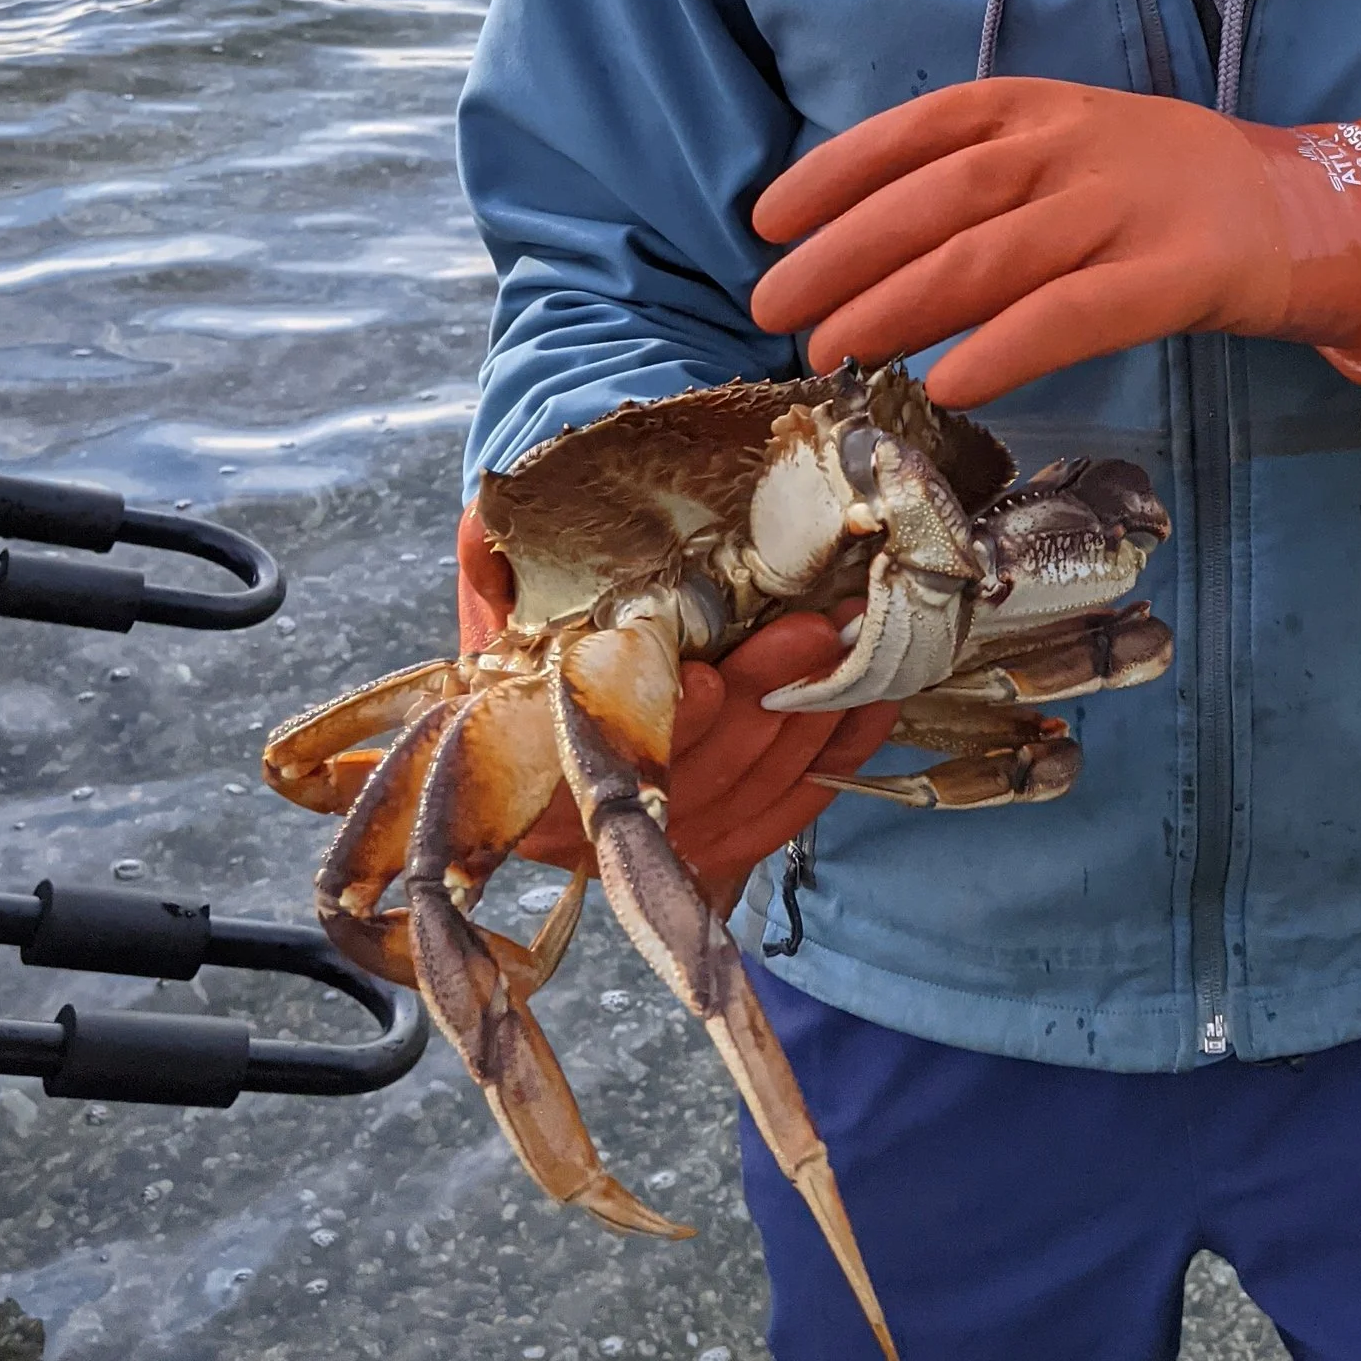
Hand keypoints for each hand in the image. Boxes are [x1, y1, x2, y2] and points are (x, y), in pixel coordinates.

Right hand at [454, 512, 899, 909]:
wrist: (550, 742)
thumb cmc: (526, 672)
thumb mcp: (495, 626)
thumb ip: (490, 576)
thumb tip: (483, 518)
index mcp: (548, 773)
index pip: (619, 751)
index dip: (668, 720)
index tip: (708, 676)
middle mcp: (613, 823)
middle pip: (708, 767)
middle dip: (768, 693)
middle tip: (818, 628)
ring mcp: (679, 838)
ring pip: (761, 785)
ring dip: (816, 714)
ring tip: (856, 642)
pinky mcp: (732, 841)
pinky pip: (798, 804)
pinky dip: (841, 754)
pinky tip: (876, 701)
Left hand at [750, 79, 1360, 415]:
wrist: (1313, 211)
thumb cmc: (1166, 193)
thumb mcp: (1073, 151)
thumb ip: (985, 180)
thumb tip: (861, 238)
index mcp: (1043, 105)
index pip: (922, 127)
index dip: (837, 170)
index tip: (766, 217)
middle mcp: (1077, 144)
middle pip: (939, 197)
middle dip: (844, 251)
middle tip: (773, 305)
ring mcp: (1128, 207)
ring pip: (991, 255)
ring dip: (897, 303)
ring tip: (830, 348)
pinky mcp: (1177, 274)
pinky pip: (1074, 314)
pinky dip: (1004, 346)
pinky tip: (946, 379)